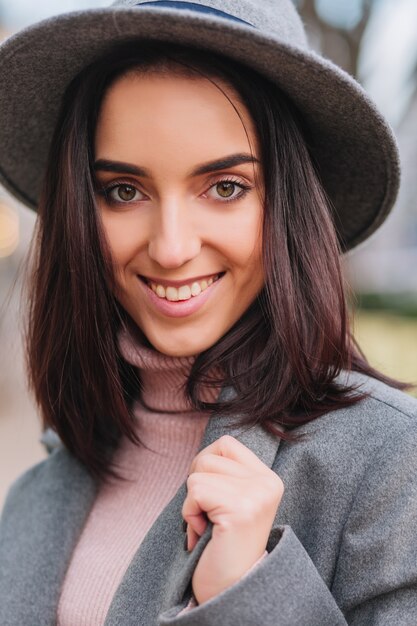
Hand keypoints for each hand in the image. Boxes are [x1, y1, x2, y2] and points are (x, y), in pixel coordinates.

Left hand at [182, 435, 283, 604]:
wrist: (229, 588)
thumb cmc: (221, 544)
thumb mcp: (230, 499)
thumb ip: (224, 473)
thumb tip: (201, 453)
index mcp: (267, 478)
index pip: (225, 443)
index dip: (206, 466)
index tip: (212, 498)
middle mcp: (267, 482)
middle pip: (209, 455)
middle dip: (197, 485)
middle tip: (210, 516)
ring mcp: (257, 495)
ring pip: (199, 472)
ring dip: (192, 502)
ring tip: (208, 526)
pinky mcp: (241, 509)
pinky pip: (195, 490)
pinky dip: (190, 513)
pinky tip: (204, 534)